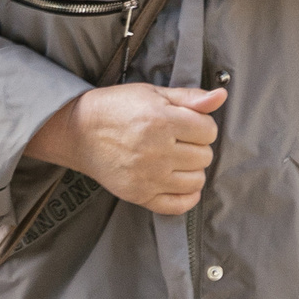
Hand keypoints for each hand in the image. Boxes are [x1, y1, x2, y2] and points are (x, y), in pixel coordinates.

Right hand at [23, 83, 225, 215]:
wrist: (76, 130)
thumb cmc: (115, 107)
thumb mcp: (151, 93)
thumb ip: (188, 97)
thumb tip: (221, 96)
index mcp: (160, 120)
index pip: (209, 130)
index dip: (200, 125)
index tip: (184, 123)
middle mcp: (156, 150)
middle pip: (205, 156)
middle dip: (195, 146)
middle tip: (175, 139)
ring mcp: (148, 176)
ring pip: (197, 180)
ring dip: (191, 169)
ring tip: (173, 158)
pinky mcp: (140, 195)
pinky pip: (180, 204)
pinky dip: (186, 195)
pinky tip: (176, 180)